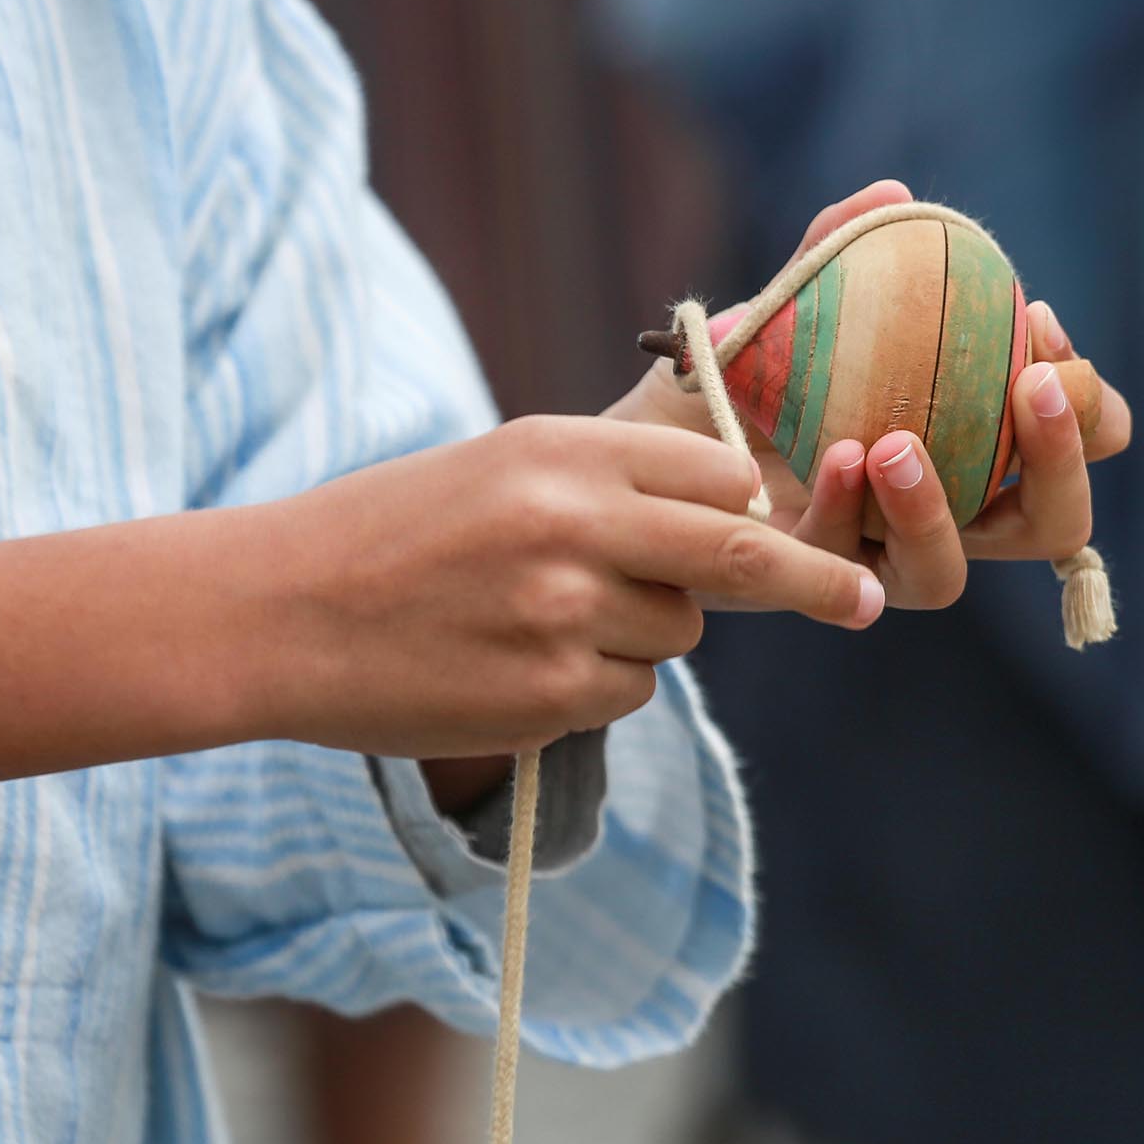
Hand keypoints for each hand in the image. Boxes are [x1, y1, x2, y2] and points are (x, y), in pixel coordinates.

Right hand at [258, 415, 884, 760]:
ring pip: (678, 632)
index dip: (744, 501)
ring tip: (540, 617)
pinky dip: (597, 686)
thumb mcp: (500, 464)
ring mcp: (564, 612)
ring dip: (643, 632)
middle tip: (869, 602)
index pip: (713, 470)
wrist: (274, 613)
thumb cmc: (392, 531)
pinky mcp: (550, 695)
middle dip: (812, 580)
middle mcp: (573, 522)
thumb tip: (733, 503)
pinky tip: (518, 664)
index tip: (782, 519)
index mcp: (562, 448)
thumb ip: (611, 479)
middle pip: (737, 550)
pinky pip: (630, 692)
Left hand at [607, 180, 1131, 607]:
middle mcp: (944, 516)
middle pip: (1053, 523)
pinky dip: (844, 507)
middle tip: (1035, 389)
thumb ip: (836, 252)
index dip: (1086, 400)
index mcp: (976, 446)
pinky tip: (835, 455)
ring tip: (898, 446)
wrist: (641, 444)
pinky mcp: (808, 584)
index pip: (1075, 438)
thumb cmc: (737, 374)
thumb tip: (893, 196)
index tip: (1041, 327)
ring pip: (947, 574)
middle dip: (1063, 462)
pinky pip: (841, 563)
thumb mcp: (786, 305)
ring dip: (935, 513)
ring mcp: (874, 559)